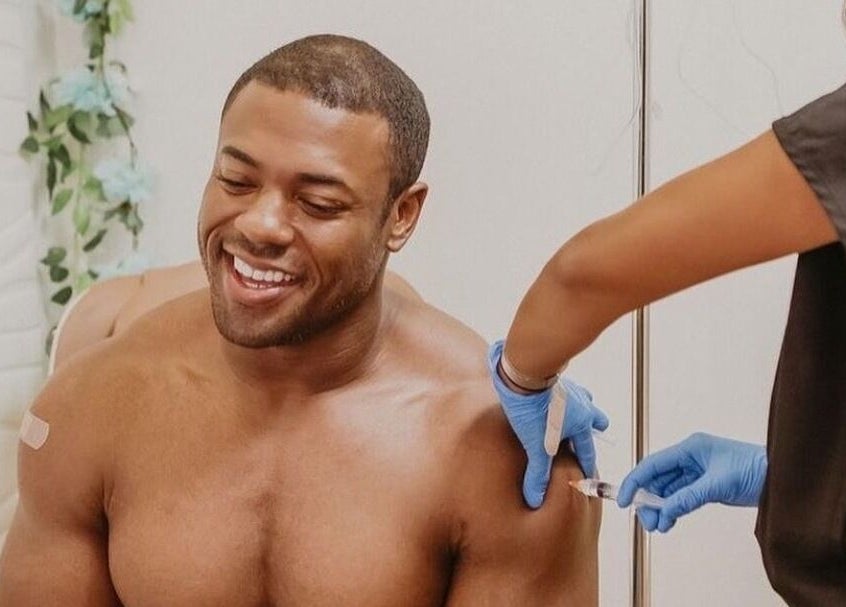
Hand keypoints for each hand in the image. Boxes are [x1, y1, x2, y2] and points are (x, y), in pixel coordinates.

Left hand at [487, 340, 609, 507]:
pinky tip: (553, 397)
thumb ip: (538, 472)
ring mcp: (570, 389)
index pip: (587, 451)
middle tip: (592, 435)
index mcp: (581, 423)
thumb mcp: (536, 445)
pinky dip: (564, 395)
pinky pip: (566, 389)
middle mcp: (581, 405)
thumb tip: (536, 499)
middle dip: (595, 429)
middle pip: (595, 420)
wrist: (524, 373)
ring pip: (584, 401)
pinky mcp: (555, 377)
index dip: (586, 465)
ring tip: (574, 414)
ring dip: (582, 409)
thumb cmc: (533, 409)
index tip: (587, 474)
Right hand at [617, 432, 766, 531]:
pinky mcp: (705, 485)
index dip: (635, 481)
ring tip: (659, 526)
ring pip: (668, 490)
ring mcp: (697, 472)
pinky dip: (673, 509)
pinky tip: (670, 521)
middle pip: (658, 479)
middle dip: (648, 500)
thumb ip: (688, 497)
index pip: (653, 464)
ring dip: (661, 508)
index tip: (623, 499)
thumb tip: (664, 511)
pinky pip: (681, 497)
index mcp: (690, 448)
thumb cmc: (755, 469)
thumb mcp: (718, 484)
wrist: (781, 477)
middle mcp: (690, 458)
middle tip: (647, 522)